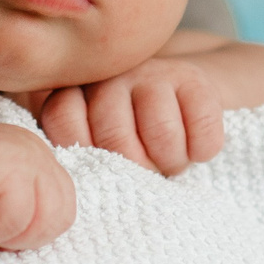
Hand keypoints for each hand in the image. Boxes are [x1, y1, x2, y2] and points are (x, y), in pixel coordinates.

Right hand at [0, 119, 77, 250]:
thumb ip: (26, 210)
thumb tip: (43, 241)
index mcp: (38, 160)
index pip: (65, 211)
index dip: (32, 233)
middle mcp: (35, 150)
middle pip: (62, 217)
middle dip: (23, 236)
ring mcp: (22, 151)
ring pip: (43, 219)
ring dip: (6, 232)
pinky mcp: (2, 161)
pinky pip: (15, 217)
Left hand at [32, 58, 225, 174]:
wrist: (184, 104)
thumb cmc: (133, 140)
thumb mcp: (97, 146)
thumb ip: (79, 156)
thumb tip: (73, 190)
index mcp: (77, 91)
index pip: (61, 118)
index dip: (83, 153)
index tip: (101, 170)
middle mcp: (112, 76)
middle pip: (114, 134)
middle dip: (136, 169)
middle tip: (146, 173)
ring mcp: (153, 72)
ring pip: (162, 133)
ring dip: (171, 162)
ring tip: (171, 162)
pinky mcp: (194, 79)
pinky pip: (201, 126)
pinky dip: (202, 150)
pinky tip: (197, 150)